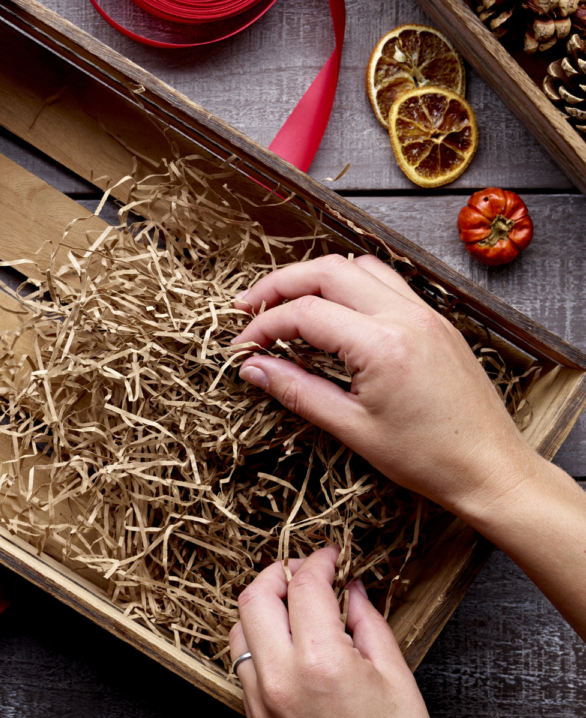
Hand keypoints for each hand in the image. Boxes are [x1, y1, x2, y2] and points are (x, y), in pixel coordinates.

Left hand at [229, 547, 428, 717]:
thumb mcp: (396, 680)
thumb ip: (369, 624)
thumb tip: (352, 589)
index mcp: (320, 662)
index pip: (304, 586)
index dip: (319, 560)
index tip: (331, 555)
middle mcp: (280, 677)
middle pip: (254, 597)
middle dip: (278, 573)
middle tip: (306, 571)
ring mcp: (261, 698)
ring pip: (239, 627)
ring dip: (262, 606)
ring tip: (295, 603)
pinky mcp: (255, 714)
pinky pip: (242, 661)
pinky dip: (257, 638)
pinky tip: (286, 639)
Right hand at [231, 254, 540, 516]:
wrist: (492, 470)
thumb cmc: (429, 459)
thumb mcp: (353, 429)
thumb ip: (297, 391)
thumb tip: (254, 369)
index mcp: (382, 345)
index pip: (305, 313)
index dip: (264, 326)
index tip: (243, 346)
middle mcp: (405, 317)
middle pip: (326, 271)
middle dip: (280, 285)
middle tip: (249, 307)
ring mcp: (425, 314)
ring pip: (357, 267)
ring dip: (316, 277)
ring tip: (288, 302)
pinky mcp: (435, 321)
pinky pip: (386, 282)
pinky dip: (350, 285)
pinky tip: (334, 310)